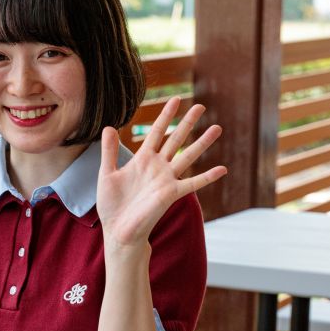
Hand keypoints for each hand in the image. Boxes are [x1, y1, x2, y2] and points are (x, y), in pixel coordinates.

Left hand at [96, 97, 226, 248]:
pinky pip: (193, 184)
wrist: (118, 230)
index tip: (175, 99)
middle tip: (201, 106)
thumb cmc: (112, 205)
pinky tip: (222, 169)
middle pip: (176, 139)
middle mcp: (157, 166)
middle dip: (187, 123)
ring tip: (217, 128)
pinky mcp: (171, 194)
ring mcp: (166, 179)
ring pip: (188, 156)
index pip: (156, 132)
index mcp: (142, 159)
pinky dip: (208, 177)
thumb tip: (109, 126)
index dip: (165, 116)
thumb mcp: (107, 174)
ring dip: (202, 143)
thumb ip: (109, 151)